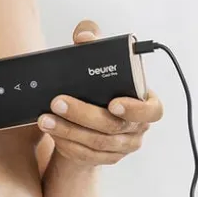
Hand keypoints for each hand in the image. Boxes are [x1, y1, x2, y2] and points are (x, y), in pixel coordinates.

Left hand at [37, 20, 162, 167]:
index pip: (153, 110)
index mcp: (144, 101)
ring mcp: (122, 146)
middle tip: (57, 102)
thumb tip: (84, 37)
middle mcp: (137, 126)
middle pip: (114, 127)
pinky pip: (86, 155)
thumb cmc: (96, 81)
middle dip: (83, 114)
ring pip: (96, 143)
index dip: (136, 110)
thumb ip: (92, 38)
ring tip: (44, 118)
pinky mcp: (105, 158)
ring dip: (68, 130)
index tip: (113, 103)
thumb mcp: (94, 56)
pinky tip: (51, 131)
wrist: (86, 113)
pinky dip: (66, 143)